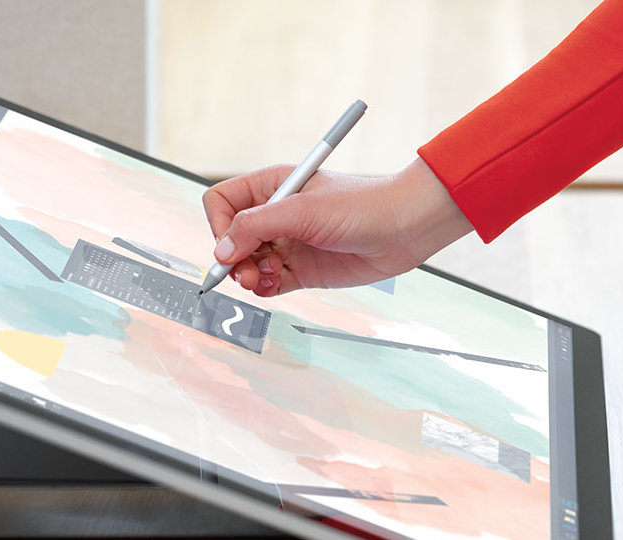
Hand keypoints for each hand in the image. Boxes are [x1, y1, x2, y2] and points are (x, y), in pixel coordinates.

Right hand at [202, 158, 472, 296]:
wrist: (403, 229)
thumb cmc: (361, 206)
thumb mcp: (303, 210)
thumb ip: (257, 227)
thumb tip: (222, 251)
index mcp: (271, 187)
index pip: (222, 202)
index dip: (219, 225)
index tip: (231, 247)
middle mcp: (276, 215)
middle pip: (230, 239)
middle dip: (234, 259)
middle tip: (247, 274)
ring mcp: (288, 243)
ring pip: (247, 265)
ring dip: (248, 276)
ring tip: (263, 280)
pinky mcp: (302, 269)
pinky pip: (269, 283)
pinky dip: (265, 289)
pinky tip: (273, 286)